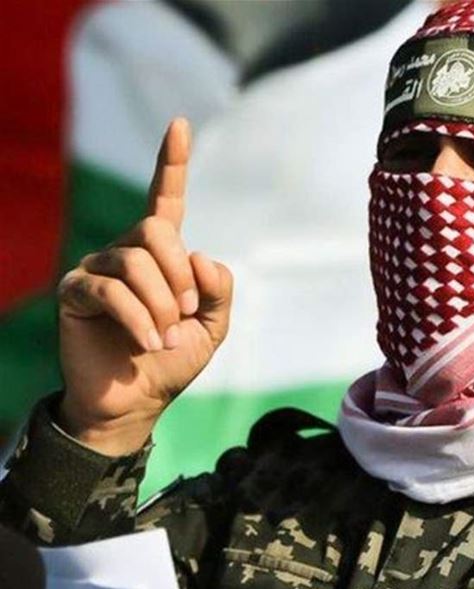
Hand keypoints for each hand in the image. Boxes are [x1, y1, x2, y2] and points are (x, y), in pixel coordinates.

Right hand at [56, 118, 232, 454]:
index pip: (166, 198)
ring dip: (161, 302)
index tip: (181, 124)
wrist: (136, 401)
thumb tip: (201, 255)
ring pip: (136, 260)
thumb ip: (217, 289)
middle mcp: (128, 251)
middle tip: (184, 312)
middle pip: (156, 230)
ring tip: (165, 335)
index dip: (172, 162)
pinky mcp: (76, 291)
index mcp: (163, 254)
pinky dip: (138, 317)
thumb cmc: (173, 359)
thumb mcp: (212, 326)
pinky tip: (147, 341)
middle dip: (179, 274)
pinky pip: (110, 289)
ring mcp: (98, 268)